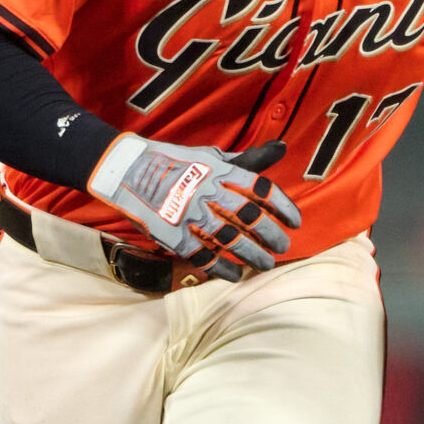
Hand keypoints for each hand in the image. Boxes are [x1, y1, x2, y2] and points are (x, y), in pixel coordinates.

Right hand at [87, 135, 301, 281]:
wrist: (128, 171)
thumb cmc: (176, 163)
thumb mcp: (211, 156)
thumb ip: (247, 159)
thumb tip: (282, 148)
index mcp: (220, 171)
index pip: (261, 190)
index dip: (283, 207)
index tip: (295, 222)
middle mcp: (208, 192)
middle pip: (250, 218)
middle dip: (271, 235)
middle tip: (282, 247)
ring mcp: (190, 215)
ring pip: (230, 240)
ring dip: (252, 256)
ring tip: (265, 264)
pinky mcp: (173, 235)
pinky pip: (202, 256)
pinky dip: (221, 268)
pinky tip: (235, 274)